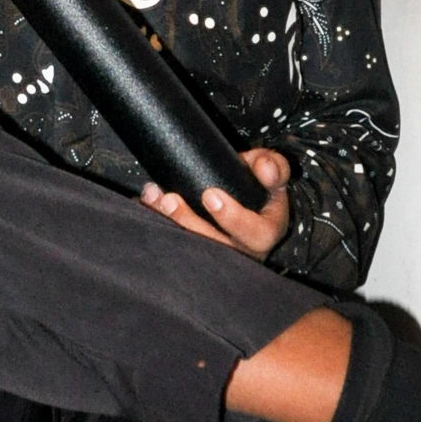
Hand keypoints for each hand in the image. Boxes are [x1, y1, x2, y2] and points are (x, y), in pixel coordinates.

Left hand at [140, 145, 290, 259]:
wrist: (246, 202)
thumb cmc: (261, 191)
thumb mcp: (275, 176)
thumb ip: (275, 168)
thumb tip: (263, 167)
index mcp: (265, 233)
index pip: (255, 234)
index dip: (232, 217)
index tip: (210, 195)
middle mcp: (240, 251)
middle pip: (214, 247)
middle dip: (188, 223)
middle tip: (170, 199)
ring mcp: (215, 254)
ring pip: (190, 248)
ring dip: (168, 222)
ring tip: (155, 197)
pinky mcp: (195, 249)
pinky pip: (172, 242)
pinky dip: (155, 222)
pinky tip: (146, 203)